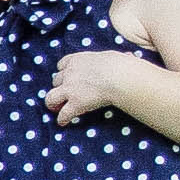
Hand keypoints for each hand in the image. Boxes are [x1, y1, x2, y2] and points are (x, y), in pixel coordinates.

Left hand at [45, 46, 163, 123]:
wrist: (119, 76)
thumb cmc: (120, 65)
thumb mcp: (112, 56)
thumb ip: (113, 59)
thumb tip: (129, 57)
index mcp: (77, 60)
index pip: (61, 65)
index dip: (63, 72)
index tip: (67, 77)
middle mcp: (69, 73)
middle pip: (55, 81)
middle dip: (59, 87)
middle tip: (64, 95)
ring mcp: (70, 89)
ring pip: (51, 98)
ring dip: (53, 103)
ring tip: (57, 109)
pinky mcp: (75, 103)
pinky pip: (63, 114)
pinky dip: (63, 119)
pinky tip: (64, 122)